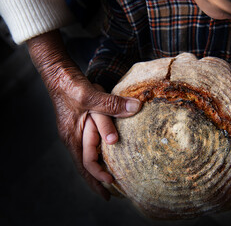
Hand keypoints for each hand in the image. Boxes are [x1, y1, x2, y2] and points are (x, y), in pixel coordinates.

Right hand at [27, 30, 140, 199]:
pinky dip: (94, 155)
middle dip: (95, 180)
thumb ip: (112, 104)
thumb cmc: (70, 85)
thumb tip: (136, 108)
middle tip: (107, 194)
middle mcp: (72, 137)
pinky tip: (101, 156)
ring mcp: (75, 131)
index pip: (87, 162)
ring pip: (85, 155)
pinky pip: (87, 145)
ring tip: (104, 181)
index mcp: (73, 135)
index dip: (98, 175)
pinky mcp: (79, 124)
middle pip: (84, 165)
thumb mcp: (91, 94)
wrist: (58, 73)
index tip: (111, 184)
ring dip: (95, 169)